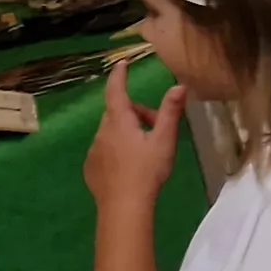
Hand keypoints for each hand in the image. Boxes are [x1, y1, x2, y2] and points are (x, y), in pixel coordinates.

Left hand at [83, 62, 180, 208]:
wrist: (123, 206)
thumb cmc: (147, 170)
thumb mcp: (164, 140)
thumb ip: (170, 112)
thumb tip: (179, 86)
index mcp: (119, 123)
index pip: (116, 92)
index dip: (119, 76)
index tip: (122, 64)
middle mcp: (102, 133)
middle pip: (117, 113)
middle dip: (135, 112)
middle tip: (157, 125)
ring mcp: (94, 151)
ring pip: (110, 131)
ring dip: (127, 132)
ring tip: (147, 149)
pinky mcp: (91, 167)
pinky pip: (104, 149)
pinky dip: (117, 148)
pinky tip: (131, 165)